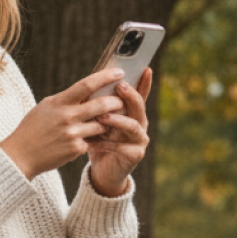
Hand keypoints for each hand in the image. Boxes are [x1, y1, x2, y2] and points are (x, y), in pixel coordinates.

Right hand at [0, 70, 128, 180]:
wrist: (20, 154)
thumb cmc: (33, 128)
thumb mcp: (46, 107)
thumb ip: (66, 100)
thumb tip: (86, 90)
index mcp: (59, 102)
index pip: (87, 84)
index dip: (105, 77)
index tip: (119, 72)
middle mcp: (67, 116)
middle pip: (101, 105)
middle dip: (116, 101)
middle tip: (122, 100)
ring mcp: (72, 133)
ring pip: (102, 124)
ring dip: (108, 122)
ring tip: (107, 121)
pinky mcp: (76, 149)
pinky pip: (93, 140)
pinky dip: (93, 139)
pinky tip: (89, 139)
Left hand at [85, 69, 152, 196]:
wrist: (102, 169)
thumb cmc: (98, 140)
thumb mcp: (97, 119)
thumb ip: (98, 105)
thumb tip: (90, 82)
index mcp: (131, 112)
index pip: (140, 94)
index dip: (145, 82)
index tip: (146, 68)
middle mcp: (140, 123)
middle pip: (139, 106)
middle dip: (130, 96)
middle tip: (120, 87)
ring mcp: (140, 140)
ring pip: (132, 126)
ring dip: (117, 120)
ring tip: (102, 117)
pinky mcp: (135, 155)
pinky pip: (123, 147)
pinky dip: (108, 144)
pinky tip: (94, 142)